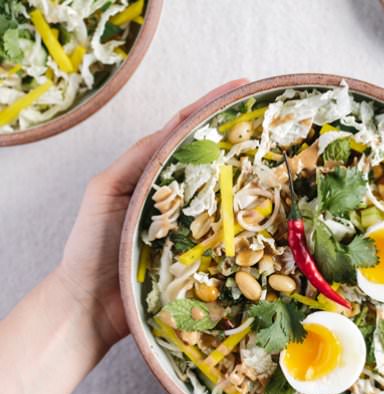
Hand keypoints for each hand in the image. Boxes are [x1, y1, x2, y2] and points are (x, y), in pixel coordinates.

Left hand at [57, 79, 246, 348]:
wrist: (91, 302)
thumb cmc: (91, 245)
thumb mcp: (105, 190)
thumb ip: (136, 160)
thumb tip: (173, 127)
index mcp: (153, 175)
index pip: (185, 133)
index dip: (211, 108)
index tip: (242, 88)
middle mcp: (176, 198)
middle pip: (211, 163)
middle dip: (239, 141)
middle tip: (273, 123)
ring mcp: (190, 227)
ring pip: (224, 198)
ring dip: (249, 181)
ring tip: (279, 161)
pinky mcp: (199, 256)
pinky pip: (225, 237)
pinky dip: (245, 225)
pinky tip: (266, 216)